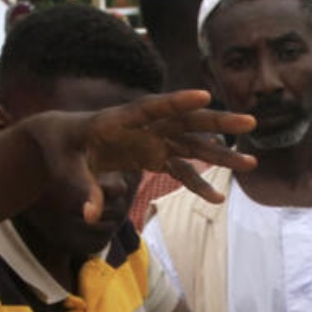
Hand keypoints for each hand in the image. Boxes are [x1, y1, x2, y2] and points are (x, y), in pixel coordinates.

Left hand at [23, 90, 256, 220]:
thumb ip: (81, 188)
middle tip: (250, 121)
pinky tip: (216, 199)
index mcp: (119, 119)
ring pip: (193, 144)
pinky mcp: (154, 155)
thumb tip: (89, 216)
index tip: (203, 96)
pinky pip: (181, 168)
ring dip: (220, 154)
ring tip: (250, 163)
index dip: (177, 101)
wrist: (62, 139)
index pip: (151, 107)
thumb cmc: (61, 148)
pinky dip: (197, 183)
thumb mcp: (64, 167)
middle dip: (218, 123)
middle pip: (186, 121)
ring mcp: (152, 139)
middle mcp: (143, 126)